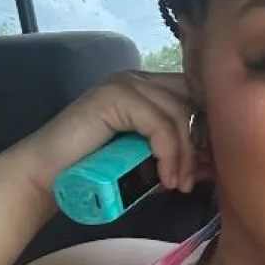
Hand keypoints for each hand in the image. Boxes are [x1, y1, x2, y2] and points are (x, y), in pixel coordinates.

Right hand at [21, 71, 203, 195]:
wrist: (50, 177)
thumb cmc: (99, 172)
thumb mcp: (148, 158)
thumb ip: (176, 152)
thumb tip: (213, 162)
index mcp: (149, 88)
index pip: (195, 96)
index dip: (208, 129)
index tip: (209, 166)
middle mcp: (139, 79)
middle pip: (191, 101)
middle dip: (200, 142)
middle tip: (195, 178)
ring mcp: (125, 84)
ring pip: (178, 113)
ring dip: (183, 155)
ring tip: (178, 184)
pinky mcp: (115, 95)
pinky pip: (159, 123)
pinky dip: (168, 153)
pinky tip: (166, 178)